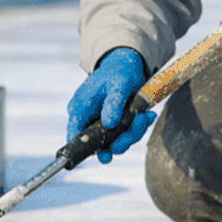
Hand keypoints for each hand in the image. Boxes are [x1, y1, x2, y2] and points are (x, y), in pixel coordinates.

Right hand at [65, 47, 156, 163]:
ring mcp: (102, 124)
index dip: (83, 147)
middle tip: (139, 123)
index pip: (75, 133)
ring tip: (144, 116)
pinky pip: (125, 135)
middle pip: (99, 144)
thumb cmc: (118, 72)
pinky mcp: (115, 126)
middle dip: (121, 140)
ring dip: (133, 133)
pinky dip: (138, 128)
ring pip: (115, 142)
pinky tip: (146, 116)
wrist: (127, 67)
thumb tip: (109, 124)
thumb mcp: (118, 83)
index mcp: (81, 108)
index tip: (102, 154)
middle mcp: (89, 119)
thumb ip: (113, 102)